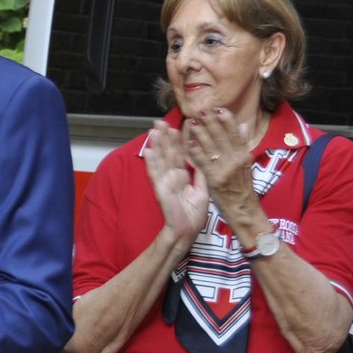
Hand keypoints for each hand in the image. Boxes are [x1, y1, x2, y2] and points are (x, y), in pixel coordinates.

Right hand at [142, 120, 207, 243]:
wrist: (187, 231)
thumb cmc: (194, 214)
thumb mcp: (203, 190)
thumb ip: (201, 174)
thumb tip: (204, 158)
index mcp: (182, 176)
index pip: (180, 154)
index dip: (179, 140)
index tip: (179, 125)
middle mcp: (171, 177)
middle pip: (168, 153)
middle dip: (164, 137)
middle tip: (160, 121)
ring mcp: (164, 182)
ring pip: (160, 160)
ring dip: (157, 144)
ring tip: (154, 129)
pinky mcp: (160, 190)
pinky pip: (155, 174)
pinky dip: (152, 163)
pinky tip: (148, 151)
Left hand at [181, 107, 256, 193]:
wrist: (242, 208)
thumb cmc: (241, 185)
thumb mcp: (246, 163)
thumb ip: (243, 143)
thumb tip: (243, 125)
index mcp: (244, 154)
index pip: (235, 132)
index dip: (226, 119)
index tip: (217, 108)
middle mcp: (236, 160)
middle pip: (222, 136)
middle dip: (211, 122)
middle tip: (200, 111)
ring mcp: (225, 169)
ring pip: (211, 147)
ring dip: (200, 133)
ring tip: (191, 122)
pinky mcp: (215, 179)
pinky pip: (204, 162)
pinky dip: (196, 152)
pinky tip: (188, 143)